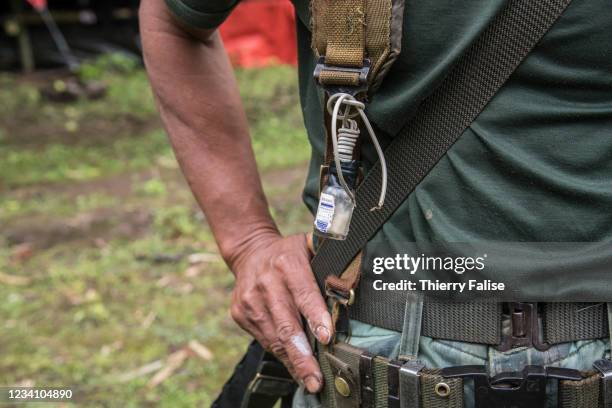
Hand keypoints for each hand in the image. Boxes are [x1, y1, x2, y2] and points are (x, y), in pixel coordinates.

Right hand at [229, 233, 331, 392]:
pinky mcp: (240, 314)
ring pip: (274, 338)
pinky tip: (294, 366)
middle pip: (286, 325)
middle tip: (316, 379)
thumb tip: (354, 282)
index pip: (305, 293)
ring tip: (309, 380)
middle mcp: (266, 283)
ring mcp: (250, 300)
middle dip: (303, 355)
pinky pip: (264, 339)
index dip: (316, 316)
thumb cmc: (290, 254)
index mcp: (287, 264)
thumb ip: (330, 260)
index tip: (327, 338)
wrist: (250, 251)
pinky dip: (280, 354)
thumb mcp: (310, 246)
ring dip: (293, 362)